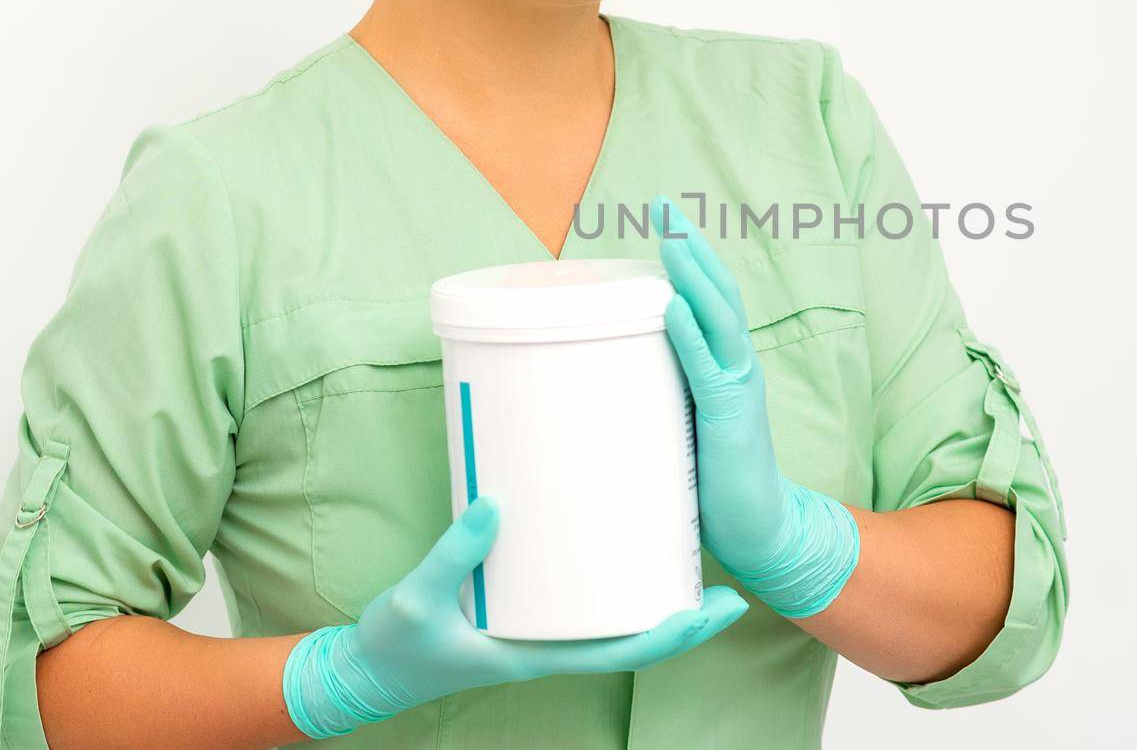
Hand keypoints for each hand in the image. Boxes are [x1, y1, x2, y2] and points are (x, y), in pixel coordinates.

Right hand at [282, 496, 747, 738]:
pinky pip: (581, 597)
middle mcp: (551, 643)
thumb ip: (454, 555)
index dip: (677, 634)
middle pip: (636, 634)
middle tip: (730, 582)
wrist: (369, 668)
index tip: (718, 610)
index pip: (626, 651)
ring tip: (694, 552)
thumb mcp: (419, 599)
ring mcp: (541, 627)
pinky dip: (611, 576)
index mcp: (540, 654)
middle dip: (686, 615)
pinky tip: (624, 542)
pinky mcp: (524, 607)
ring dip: (656, 593)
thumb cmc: (397, 646)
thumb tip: (494, 504)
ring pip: (614, 616)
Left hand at [647, 194, 859, 618]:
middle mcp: (739, 367)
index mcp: (728, 367)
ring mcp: (738, 389)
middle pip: (718, 294)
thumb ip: (661, 396)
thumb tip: (609, 375)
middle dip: (691, 248)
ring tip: (671, 239)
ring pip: (719, 318)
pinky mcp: (729, 418)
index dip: (691, 261)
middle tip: (664, 206)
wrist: (762, 530)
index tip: (665, 223)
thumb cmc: (717, 483)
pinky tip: (674, 305)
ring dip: (694, 276)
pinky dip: (689, 333)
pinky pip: (707, 368)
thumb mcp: (683, 426)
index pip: (711, 301)